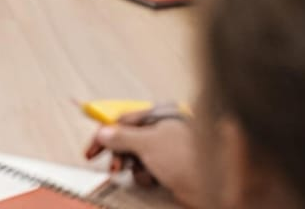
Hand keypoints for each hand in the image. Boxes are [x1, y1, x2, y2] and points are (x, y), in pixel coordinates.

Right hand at [85, 114, 199, 204]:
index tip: (91, 152)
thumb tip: (103, 132)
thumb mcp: (147, 144)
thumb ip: (122, 137)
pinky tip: (151, 180)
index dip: (104, 136)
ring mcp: (166, 150)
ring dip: (134, 167)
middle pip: (129, 139)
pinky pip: (149, 169)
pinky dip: (146, 175)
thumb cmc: (184, 159)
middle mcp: (161, 130)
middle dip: (119, 155)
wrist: (212, 188)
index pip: (123, 121)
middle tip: (113, 168)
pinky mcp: (171, 168)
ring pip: (137, 156)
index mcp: (157, 116)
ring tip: (139, 174)